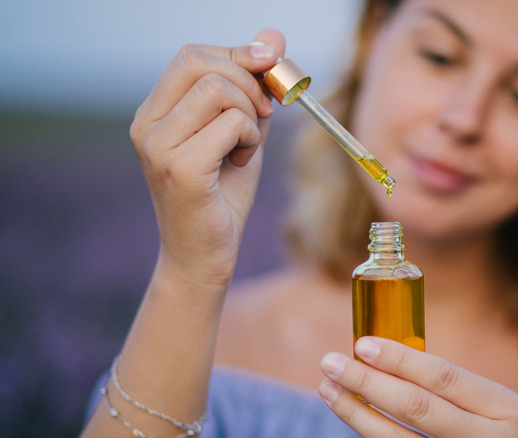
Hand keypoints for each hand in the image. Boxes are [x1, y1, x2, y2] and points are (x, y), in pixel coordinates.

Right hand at [130, 30, 283, 290]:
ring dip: (250, 115)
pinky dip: (249, 138)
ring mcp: (157, 146)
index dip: (238, 57)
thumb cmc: (222, 195)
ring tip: (244, 146)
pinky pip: (230, 124)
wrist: (205, 257)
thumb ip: (254, 87)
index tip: (267, 79)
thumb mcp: (243, 132)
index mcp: (154, 112)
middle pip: (201, 62)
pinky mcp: (178, 168)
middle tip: (263, 115)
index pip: (192, 56)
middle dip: (247, 82)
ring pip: (219, 91)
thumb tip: (274, 35)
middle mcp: (146, 125)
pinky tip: (239, 162)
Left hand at [319, 337, 517, 436]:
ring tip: (329, 389)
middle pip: (416, 408)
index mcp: (504, 408)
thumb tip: (386, 360)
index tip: (362, 344)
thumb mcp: (495, 409)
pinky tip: (354, 419)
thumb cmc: (500, 435)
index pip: (443, 377)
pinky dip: (372, 437)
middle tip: (330, 363)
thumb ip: (454, 390)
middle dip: (367, 383)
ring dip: (356, 414)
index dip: (399, 360)